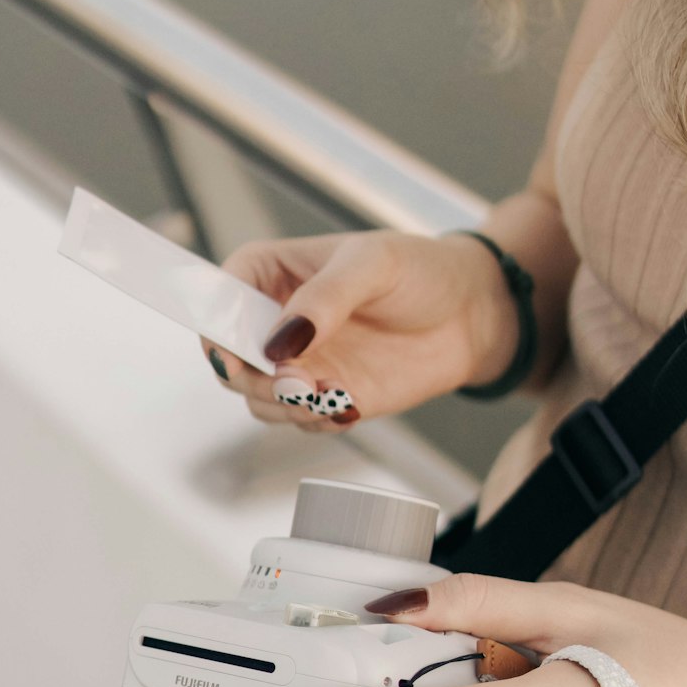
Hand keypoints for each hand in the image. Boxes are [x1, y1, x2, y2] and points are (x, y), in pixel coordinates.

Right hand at [200, 229, 516, 428]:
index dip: (215, 332)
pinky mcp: (323, 397)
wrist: (470, 314)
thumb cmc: (420, 270)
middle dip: (255, 381)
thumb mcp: (372, 264)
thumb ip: (324, 299)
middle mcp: (273, 322)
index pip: (216, 302)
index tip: (235, 358)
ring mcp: (296, 364)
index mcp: (269, 273)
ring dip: (287, 407)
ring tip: (331, 394)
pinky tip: (349, 405)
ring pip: (258, 401)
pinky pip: (298, 422)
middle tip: (296, 384)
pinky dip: (317, 421)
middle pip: (229, 363)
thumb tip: (280, 343)